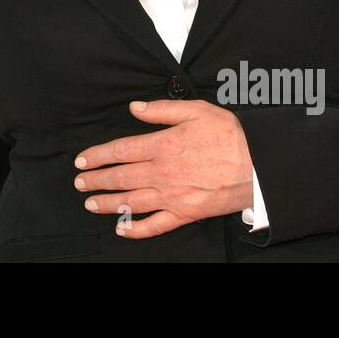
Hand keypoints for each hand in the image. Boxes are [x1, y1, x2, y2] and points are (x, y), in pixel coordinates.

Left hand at [73, 100, 253, 238]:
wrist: (259, 165)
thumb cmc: (230, 136)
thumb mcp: (196, 111)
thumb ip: (161, 110)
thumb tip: (134, 108)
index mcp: (163, 146)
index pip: (120, 151)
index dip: (97, 156)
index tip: (81, 159)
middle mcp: (162, 173)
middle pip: (121, 177)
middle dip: (96, 180)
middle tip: (79, 183)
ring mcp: (173, 196)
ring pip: (132, 201)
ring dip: (108, 203)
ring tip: (90, 203)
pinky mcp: (186, 213)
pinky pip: (156, 225)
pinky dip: (136, 229)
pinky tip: (122, 229)